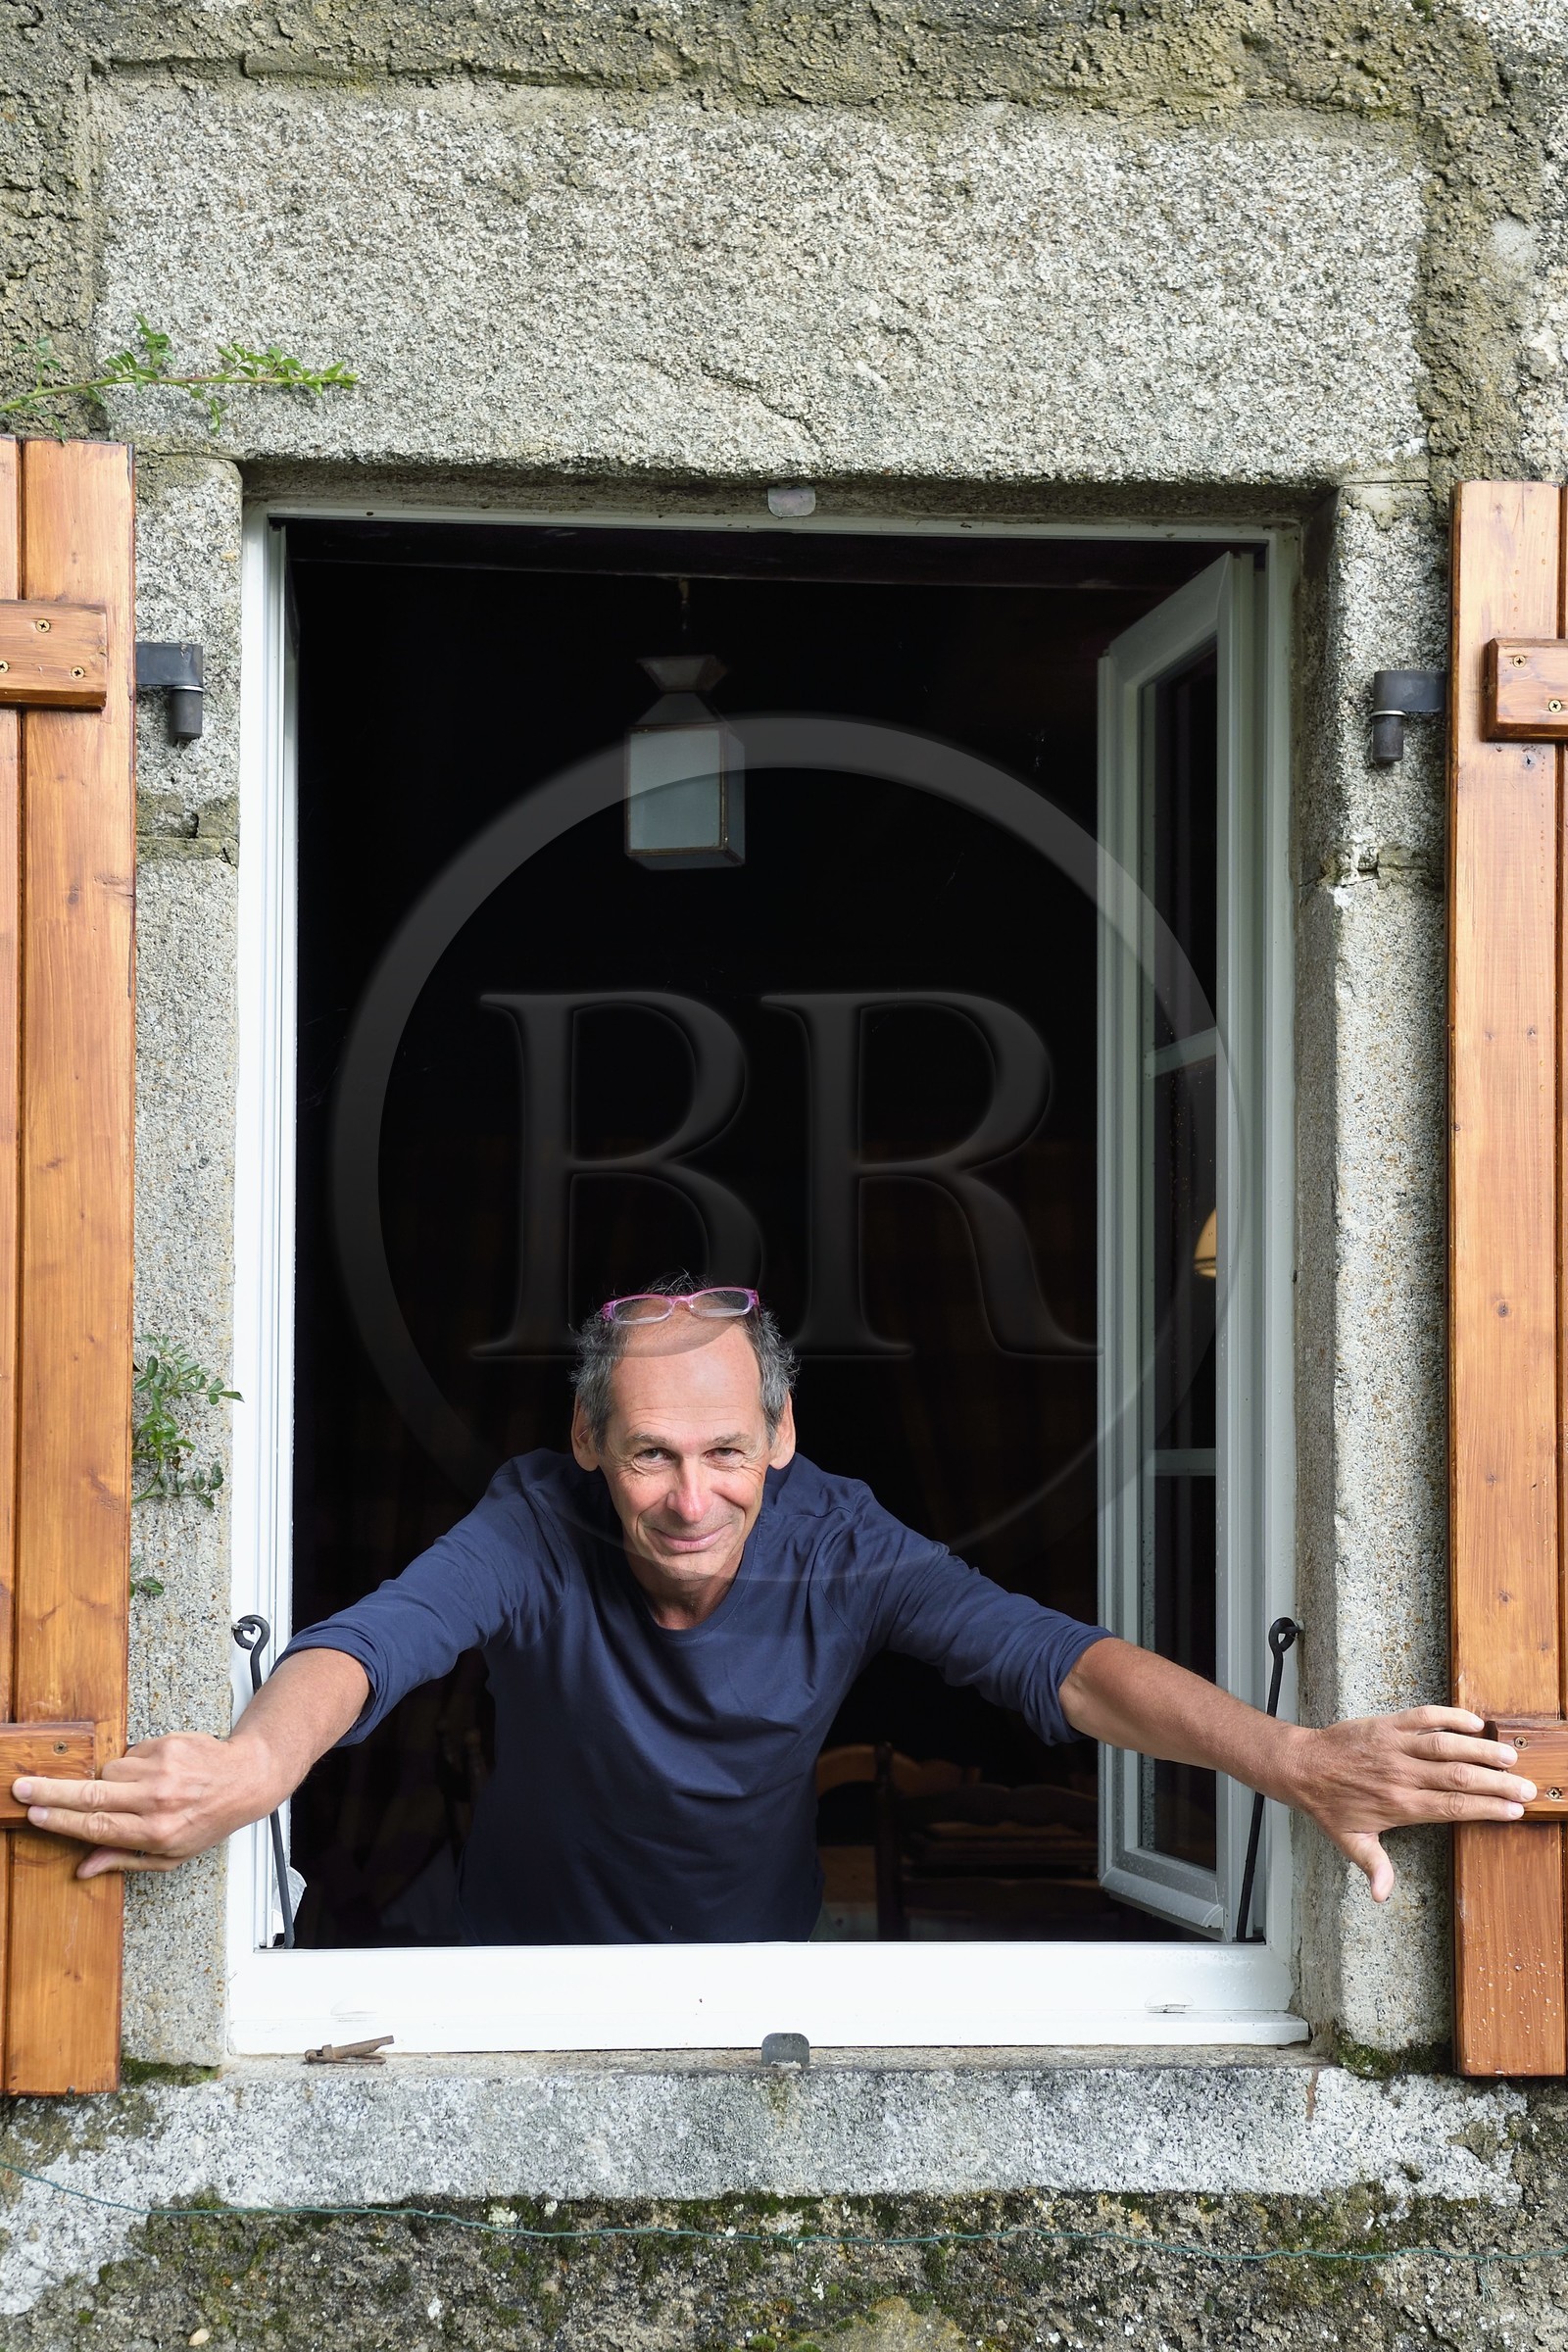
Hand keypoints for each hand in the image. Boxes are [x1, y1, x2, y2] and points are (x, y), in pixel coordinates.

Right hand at [12, 1730, 281, 1879]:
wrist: (245, 1778)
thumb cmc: (207, 1821)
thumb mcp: (171, 1856)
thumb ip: (123, 1860)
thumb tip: (83, 1869)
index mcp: (156, 1832)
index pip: (96, 1827)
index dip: (61, 1821)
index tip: (33, 1815)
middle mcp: (157, 1800)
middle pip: (91, 1796)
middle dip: (51, 1793)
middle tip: (22, 1788)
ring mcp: (162, 1769)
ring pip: (109, 1772)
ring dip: (110, 1781)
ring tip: (138, 1790)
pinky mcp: (166, 1744)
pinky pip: (131, 1754)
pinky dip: (134, 1764)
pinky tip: (157, 1773)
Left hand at [1283, 1705, 1537, 1901]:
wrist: (1301, 1767)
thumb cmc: (1329, 1805)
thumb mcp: (1350, 1842)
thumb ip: (1374, 1866)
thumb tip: (1383, 1896)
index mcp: (1400, 1806)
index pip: (1453, 1807)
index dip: (1487, 1808)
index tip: (1515, 1810)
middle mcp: (1401, 1775)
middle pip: (1459, 1778)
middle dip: (1497, 1783)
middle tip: (1526, 1787)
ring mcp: (1394, 1747)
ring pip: (1446, 1746)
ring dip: (1481, 1750)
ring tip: (1509, 1756)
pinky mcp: (1386, 1725)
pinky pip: (1423, 1716)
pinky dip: (1450, 1717)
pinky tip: (1475, 1722)